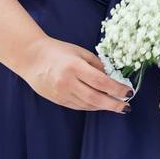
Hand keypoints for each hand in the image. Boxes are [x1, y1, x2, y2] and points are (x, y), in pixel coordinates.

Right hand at [16, 36, 131, 112]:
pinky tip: (101, 104)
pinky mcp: (58, 100)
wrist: (31, 58)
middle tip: (126, 107)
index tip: (129, 92)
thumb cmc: (58, 51)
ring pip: (87, 104)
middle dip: (113, 104)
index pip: (101, 82)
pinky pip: (78, 106)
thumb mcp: (80, 52)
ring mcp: (61, 93)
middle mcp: (67, 82)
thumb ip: (97, 65)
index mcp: (75, 67)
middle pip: (95, 98)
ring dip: (103, 106)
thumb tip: (112, 78)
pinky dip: (91, 106)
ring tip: (116, 105)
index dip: (117, 89)